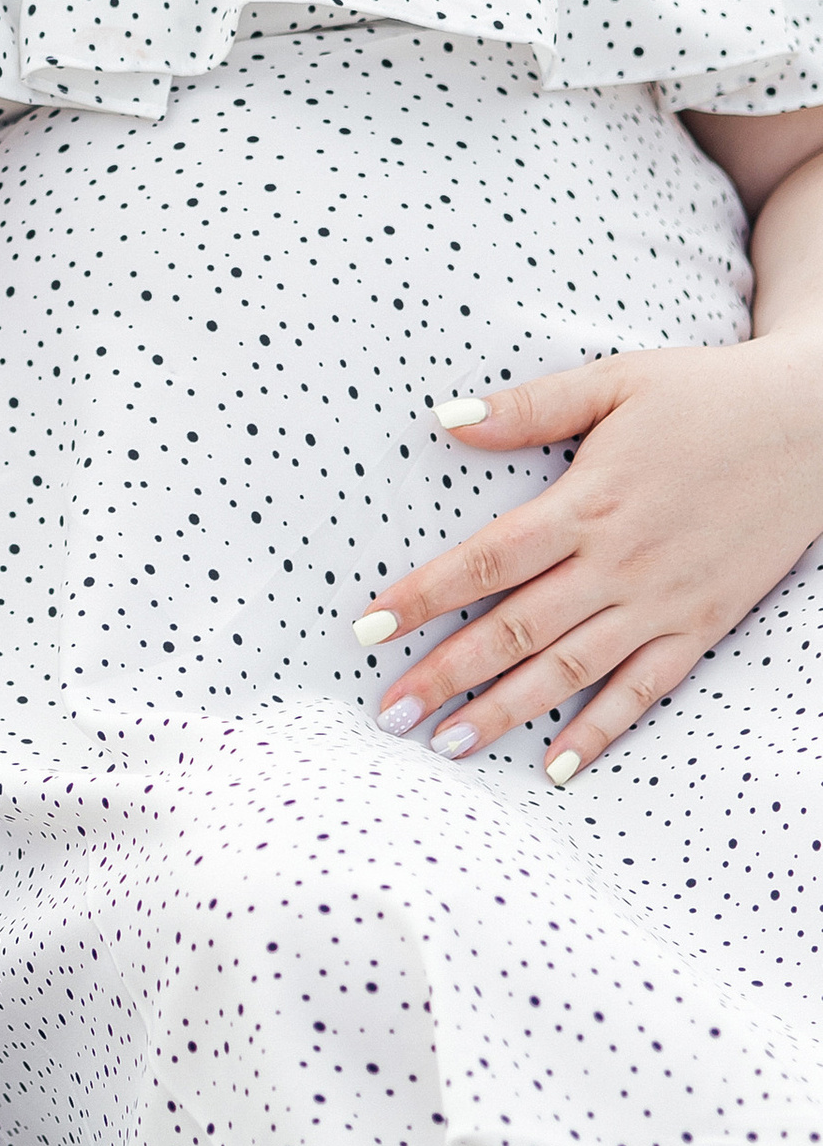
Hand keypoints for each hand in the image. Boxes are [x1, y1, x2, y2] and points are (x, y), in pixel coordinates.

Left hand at [356, 335, 822, 779]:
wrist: (819, 424)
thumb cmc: (709, 394)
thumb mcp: (616, 380)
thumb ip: (530, 405)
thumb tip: (446, 418)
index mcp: (589, 502)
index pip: (486, 560)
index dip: (422, 597)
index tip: (366, 629)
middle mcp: (620, 564)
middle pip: (516, 629)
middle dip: (445, 675)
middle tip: (387, 714)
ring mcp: (664, 602)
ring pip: (571, 671)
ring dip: (505, 711)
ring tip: (448, 745)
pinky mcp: (703, 625)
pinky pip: (645, 690)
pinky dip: (601, 731)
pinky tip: (557, 765)